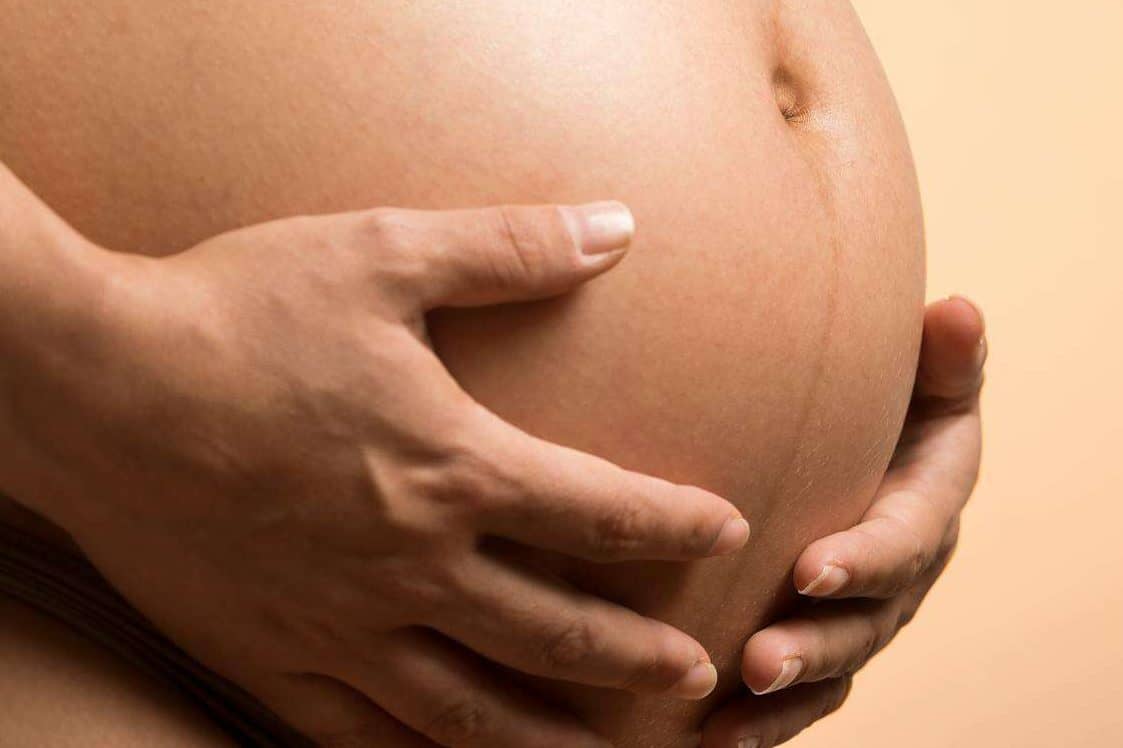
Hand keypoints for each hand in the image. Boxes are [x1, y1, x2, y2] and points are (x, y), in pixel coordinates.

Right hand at [12, 202, 750, 746]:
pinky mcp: (266, 652)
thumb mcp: (382, 254)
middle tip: (698, 678)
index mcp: (448, 467)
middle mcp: (408, 563)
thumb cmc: (236, 311)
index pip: (597, 511)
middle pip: (554, 631)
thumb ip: (509, 248)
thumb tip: (616, 226)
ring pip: (466, 708)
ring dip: (545, 737)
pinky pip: (354, 729)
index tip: (723, 527)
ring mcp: (337, 623)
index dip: (672, 522)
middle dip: (636, 658)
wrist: (90, 383)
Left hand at [701, 297, 985, 747]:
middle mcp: (901, 571)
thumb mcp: (926, 381)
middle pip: (866, 621)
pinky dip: (760, 724)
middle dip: (815, 644)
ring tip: (725, 723)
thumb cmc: (890, 403)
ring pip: (832, 669)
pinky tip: (705, 742)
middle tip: (760, 660)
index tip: (812, 568)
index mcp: (927, 503)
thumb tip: (958, 311)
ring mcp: (863, 613)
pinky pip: (800, 694)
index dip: (867, 558)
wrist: (863, 444)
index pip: (904, 537)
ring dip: (782, 700)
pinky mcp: (823, 638)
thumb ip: (943, 360)